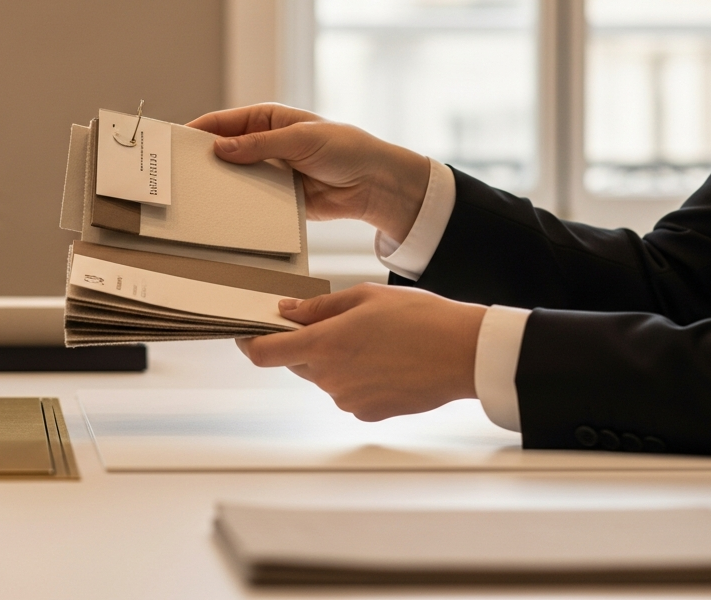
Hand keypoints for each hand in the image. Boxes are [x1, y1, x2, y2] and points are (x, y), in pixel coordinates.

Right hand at [188, 103, 430, 241]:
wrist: (374, 184)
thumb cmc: (345, 148)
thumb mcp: (300, 139)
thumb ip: (259, 144)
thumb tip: (220, 148)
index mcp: (267, 119)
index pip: (222, 123)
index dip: (197, 131)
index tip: (174, 144)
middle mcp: (263, 144)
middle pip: (222, 152)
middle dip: (202, 161)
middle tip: (178, 174)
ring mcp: (268, 171)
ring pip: (233, 178)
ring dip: (218, 186)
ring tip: (193, 197)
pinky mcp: (276, 197)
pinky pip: (249, 201)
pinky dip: (237, 206)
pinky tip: (220, 213)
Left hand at [237, 284, 485, 420]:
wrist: (464, 354)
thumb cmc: (420, 319)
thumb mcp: (364, 297)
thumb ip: (319, 307)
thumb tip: (288, 311)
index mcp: (323, 346)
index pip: (264, 353)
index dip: (249, 343)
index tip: (246, 333)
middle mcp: (329, 378)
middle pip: (295, 362)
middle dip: (304, 344)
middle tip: (335, 324)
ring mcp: (347, 399)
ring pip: (323, 377)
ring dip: (334, 360)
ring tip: (374, 341)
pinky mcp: (367, 413)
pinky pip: (347, 392)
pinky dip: (355, 377)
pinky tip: (385, 361)